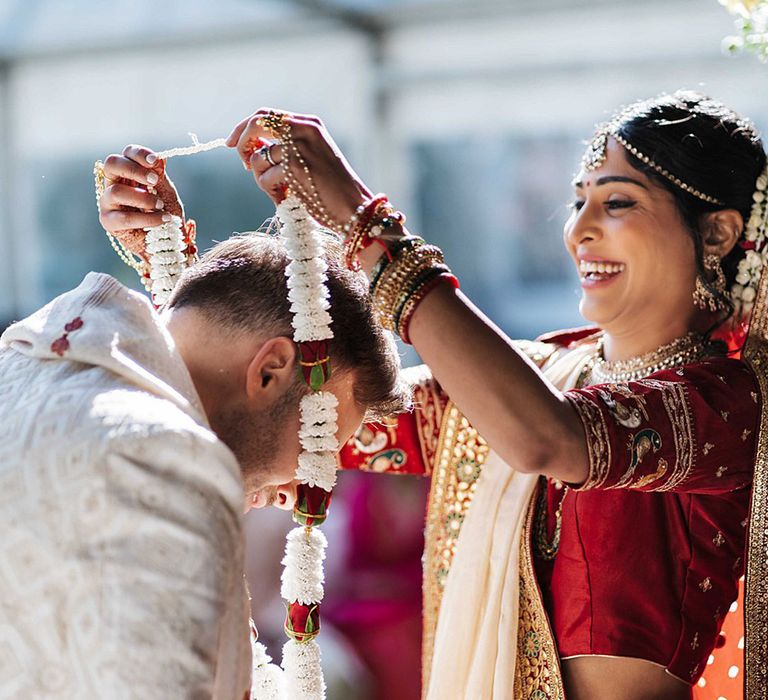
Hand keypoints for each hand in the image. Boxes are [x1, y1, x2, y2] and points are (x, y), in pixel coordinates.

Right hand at [98, 145, 183, 257]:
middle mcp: (114, 183)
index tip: (154, 160)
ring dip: (143, 198)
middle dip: (134, 170)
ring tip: (160, 206)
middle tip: (154, 181)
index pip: (127, 153)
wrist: (167, 242)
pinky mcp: (108, 221)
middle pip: (112, 164)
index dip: (138, 154)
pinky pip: (124, 217)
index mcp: (129, 173)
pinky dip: (147, 218)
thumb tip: (160, 158)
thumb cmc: (164, 214)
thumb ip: (160, 178)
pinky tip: (162, 220)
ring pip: (116, 191)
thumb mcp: (167, 194)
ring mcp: (108, 202)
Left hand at [225, 109, 371, 230]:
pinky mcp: (293, 167)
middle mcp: (303, 129)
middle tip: (244, 163)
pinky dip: (271, 192)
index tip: (234, 143)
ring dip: (262, 178)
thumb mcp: (311, 158)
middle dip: (243, 143)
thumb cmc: (332, 188)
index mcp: (309, 124)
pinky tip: (286, 199)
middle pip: (256, 123)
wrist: (353, 207)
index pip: (268, 115)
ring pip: (257, 157)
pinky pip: (264, 178)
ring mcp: (298, 147)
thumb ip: (285, 147)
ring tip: (280, 191)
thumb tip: (252, 146)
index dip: (245, 127)